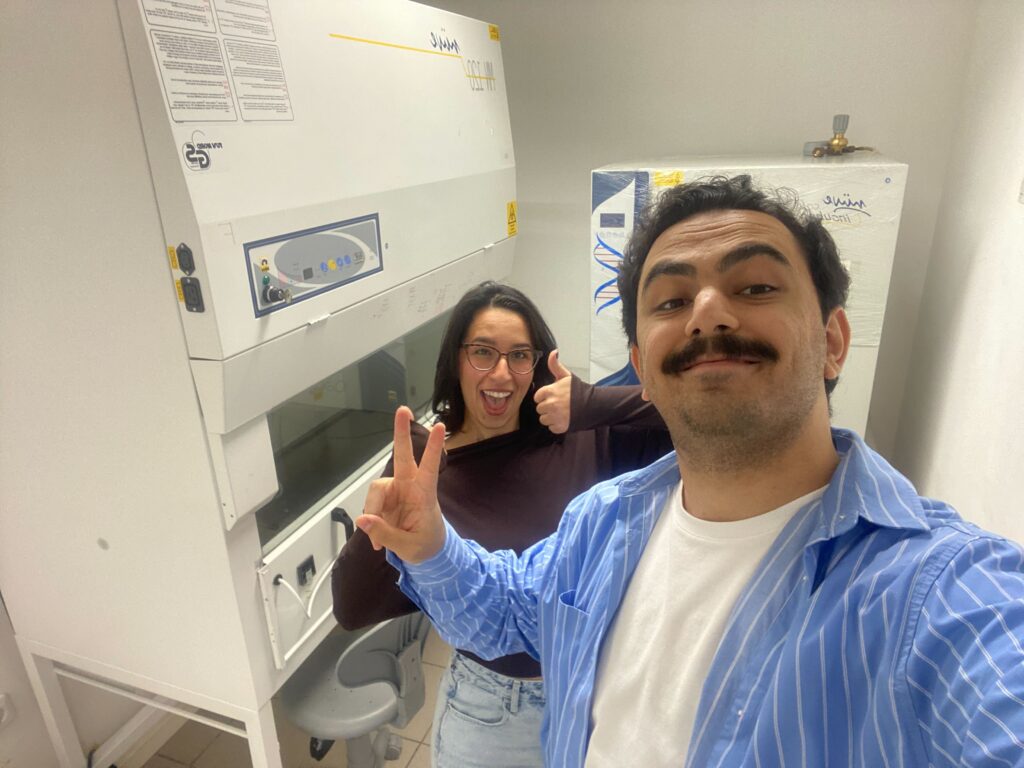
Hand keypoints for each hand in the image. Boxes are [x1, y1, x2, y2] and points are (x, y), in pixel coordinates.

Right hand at [356, 407, 446, 563]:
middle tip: (403, 410)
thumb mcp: (409, 547)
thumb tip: (362, 519)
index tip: (440, 426)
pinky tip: (377, 540)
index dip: (434, 448)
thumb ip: (385, 533)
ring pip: (376, 489)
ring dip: (373, 510)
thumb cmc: (426, 545)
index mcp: (425, 494)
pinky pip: (370, 506)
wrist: (426, 553)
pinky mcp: (384, 500)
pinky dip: (370, 522)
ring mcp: (396, 492)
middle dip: (401, 433)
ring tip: (379, 539)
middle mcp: (410, 487)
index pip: (431, 467)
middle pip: (403, 456)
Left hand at [534, 350, 572, 433]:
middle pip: (539, 408)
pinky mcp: (560, 427)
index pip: (537, 397)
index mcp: (550, 391)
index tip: (552, 397)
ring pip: (543, 419)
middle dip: (546, 407)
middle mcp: (551, 404)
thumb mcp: (567, 376)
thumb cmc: (578, 391)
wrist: (593, 405)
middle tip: (557, 404)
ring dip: (550, 417)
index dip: (544, 397)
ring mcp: (555, 416)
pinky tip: (563, 419)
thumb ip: (556, 366)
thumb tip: (553, 352)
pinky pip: (551, 427)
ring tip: (560, 412)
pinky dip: (556, 425)